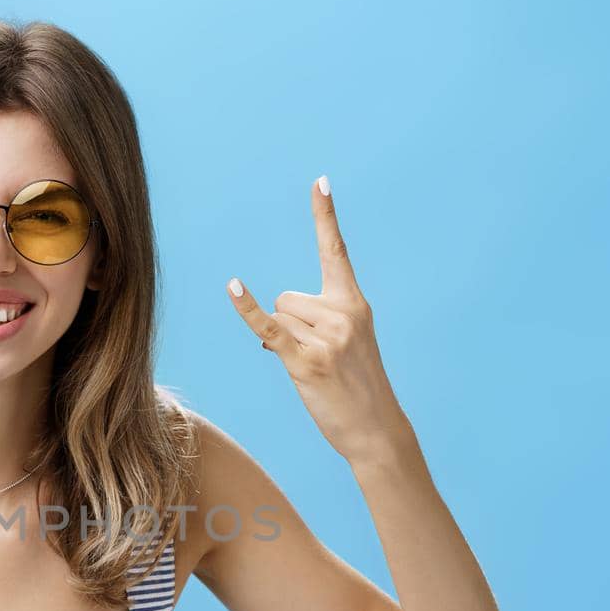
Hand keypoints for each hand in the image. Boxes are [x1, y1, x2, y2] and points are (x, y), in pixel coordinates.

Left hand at [226, 175, 412, 465]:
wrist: (376, 430)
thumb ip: (315, 323)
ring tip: (313, 369)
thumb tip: (269, 328)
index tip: (319, 180)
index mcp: (354, 303)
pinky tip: (233, 287)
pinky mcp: (307, 360)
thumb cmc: (357, 389)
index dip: (324, 216)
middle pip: (287, 296)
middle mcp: (343, 312)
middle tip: (318, 358)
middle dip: (289, 325)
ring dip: (283, 343)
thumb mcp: (345, 345)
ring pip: (278, 317)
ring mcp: (327, 336)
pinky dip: (248, 310)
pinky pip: (268, 327)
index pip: (335, 251)